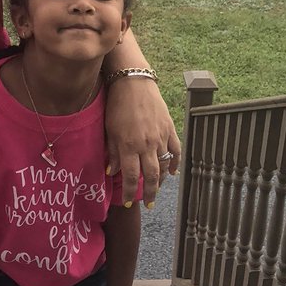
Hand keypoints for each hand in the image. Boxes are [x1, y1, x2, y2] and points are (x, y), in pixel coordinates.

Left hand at [105, 78, 180, 205]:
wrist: (134, 82)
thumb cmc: (117, 104)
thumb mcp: (109, 130)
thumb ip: (112, 152)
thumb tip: (112, 172)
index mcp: (129, 146)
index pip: (131, 177)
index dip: (130, 193)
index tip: (128, 203)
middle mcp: (147, 145)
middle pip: (151, 176)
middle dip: (149, 193)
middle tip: (148, 204)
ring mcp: (160, 137)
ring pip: (164, 166)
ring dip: (161, 180)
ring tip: (156, 189)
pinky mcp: (169, 128)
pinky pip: (176, 150)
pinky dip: (175, 163)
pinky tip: (173, 172)